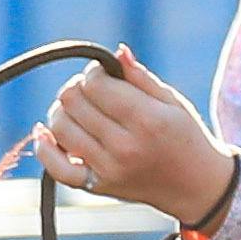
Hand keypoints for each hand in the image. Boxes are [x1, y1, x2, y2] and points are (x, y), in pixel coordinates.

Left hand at [40, 50, 235, 224]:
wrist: (196, 187)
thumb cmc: (186, 137)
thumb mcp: (173, 102)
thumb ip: (140, 77)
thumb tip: (116, 53)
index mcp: (147, 120)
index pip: (95, 84)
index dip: (94, 72)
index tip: (104, 75)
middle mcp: (125, 146)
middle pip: (72, 102)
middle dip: (78, 88)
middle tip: (92, 91)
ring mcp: (108, 169)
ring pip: (59, 127)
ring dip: (63, 111)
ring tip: (79, 110)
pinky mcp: (98, 186)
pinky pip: (57, 169)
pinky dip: (45, 148)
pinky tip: (44, 132)